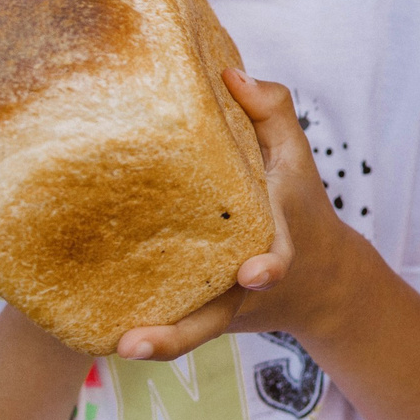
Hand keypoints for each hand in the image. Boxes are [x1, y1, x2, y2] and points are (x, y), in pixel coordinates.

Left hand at [114, 70, 353, 360]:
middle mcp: (243, 285)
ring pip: (189, 333)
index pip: (276, 257)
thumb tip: (227, 73)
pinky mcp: (199, 313)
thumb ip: (272, 110)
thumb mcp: (296, 155)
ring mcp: (221, 306)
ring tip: (122, 347)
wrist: (318, 280)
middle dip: (181, 333)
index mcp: (273, 242)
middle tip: (137, 343)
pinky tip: (101, 336)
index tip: (255, 274)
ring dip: (158, 343)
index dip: (267, 267)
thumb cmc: (297, 204)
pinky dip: (145, 334)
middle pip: (215, 318)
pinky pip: (171, 327)